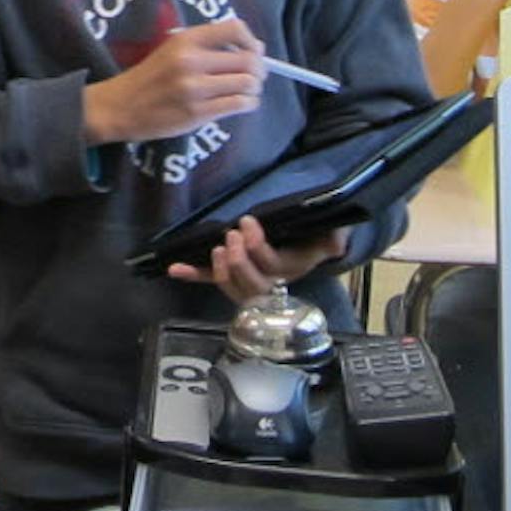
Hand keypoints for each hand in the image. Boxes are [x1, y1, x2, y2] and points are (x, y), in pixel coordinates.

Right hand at [83, 20, 265, 145]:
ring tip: (245, 91)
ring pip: (248, 84)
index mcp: (185, 40)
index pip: (234, 29)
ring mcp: (194, 89)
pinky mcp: (197, 113)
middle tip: (254, 76)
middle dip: (259, 70)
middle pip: (248, 60)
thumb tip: (255, 48)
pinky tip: (238, 103)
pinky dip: (247, 104)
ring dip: (254, 89)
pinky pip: (240, 105)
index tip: (254, 51)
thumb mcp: (173, 50)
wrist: (120, 106)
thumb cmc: (150, 77)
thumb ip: (208, 46)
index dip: (252, 40)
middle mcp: (191, 61)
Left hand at [168, 215, 348, 304]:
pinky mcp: (233, 275)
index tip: (248, 222)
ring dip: (220, 270)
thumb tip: (335, 240)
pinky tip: (174, 269)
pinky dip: (193, 275)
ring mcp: (250, 281)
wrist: (308, 240)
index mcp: (292, 268)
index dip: (258, 249)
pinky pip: (212, 280)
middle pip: (252, 285)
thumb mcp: (331, 233)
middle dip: (239, 261)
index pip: (274, 267)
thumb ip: (334, 236)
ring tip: (217, 248)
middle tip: (231, 234)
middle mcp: (271, 281)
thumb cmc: (315, 233)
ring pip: (233, 287)